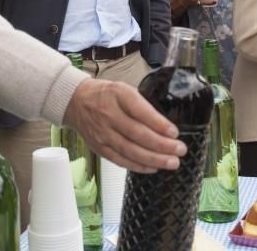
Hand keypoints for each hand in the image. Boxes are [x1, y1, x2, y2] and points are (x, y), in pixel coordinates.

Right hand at [62, 79, 185, 172]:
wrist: (75, 102)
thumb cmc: (106, 95)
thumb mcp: (124, 90)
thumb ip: (142, 105)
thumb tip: (165, 126)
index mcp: (118, 96)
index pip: (141, 112)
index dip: (159, 124)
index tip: (175, 132)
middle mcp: (109, 115)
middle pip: (138, 134)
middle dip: (162, 145)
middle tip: (180, 150)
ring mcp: (103, 133)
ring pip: (131, 151)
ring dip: (154, 159)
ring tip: (172, 163)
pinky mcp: (99, 147)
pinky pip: (121, 160)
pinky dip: (138, 166)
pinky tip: (153, 167)